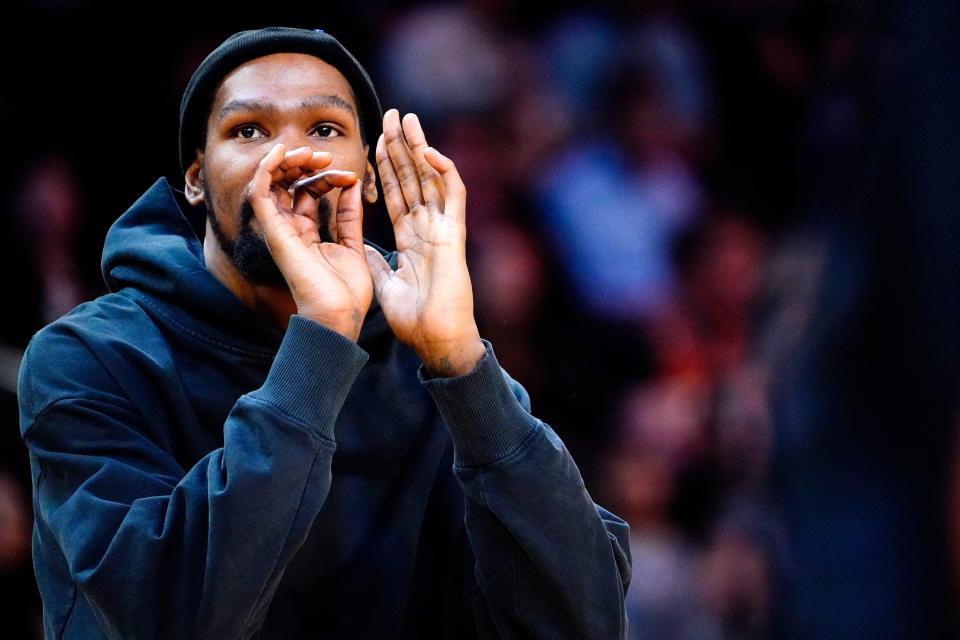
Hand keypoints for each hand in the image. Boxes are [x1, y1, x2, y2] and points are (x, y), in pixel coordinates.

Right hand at [250, 144, 372, 340]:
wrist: (339, 317)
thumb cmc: (347, 293)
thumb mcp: (353, 245)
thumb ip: (350, 215)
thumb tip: (352, 184)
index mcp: (306, 233)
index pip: (308, 192)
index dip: (327, 177)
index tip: (351, 176)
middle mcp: (289, 229)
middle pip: (286, 184)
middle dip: (304, 164)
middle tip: (324, 156)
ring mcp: (280, 231)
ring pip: (270, 184)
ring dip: (287, 162)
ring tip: (309, 154)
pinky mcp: (275, 233)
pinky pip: (260, 195)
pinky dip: (267, 171)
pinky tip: (282, 154)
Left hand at [365, 109, 484, 376]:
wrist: (434, 338)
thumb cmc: (414, 319)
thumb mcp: (385, 283)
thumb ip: (378, 261)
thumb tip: (362, 246)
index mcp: (413, 239)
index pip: (397, 194)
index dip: (387, 168)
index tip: (376, 142)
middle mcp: (429, 229)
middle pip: (413, 179)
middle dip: (401, 147)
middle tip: (391, 115)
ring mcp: (443, 229)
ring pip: (431, 179)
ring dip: (419, 148)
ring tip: (407, 119)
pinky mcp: (455, 234)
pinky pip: (452, 196)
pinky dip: (442, 172)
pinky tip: (427, 151)